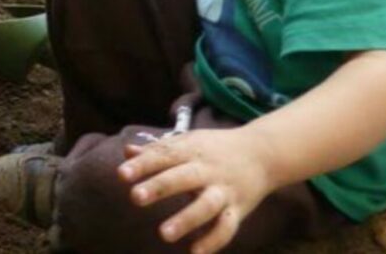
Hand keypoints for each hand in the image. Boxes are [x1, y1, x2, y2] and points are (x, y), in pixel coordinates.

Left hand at [118, 128, 274, 253]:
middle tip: (135, 197)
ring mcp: (224, 191)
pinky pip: (227, 227)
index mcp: (191, 151)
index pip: (163, 156)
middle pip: (183, 178)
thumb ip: (157, 149)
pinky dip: (213, 241)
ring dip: (186, 220)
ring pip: (206, 206)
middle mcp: (208, 170)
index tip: (121, 174)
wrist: (264, 153)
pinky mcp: (238, 209)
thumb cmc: (215, 148)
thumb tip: (127, 151)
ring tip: (163, 234)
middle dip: (159, 187)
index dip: (142, 165)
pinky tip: (194, 252)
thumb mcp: (187, 142)